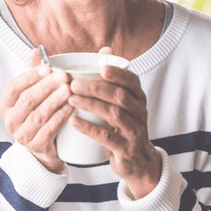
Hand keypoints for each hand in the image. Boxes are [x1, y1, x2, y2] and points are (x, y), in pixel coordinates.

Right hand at [0, 48, 72, 172]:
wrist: (44, 147)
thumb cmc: (38, 112)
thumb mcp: (33, 93)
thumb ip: (33, 72)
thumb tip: (35, 51)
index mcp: (5, 105)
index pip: (14, 87)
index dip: (30, 76)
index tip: (48, 67)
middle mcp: (10, 121)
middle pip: (27, 100)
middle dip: (46, 86)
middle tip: (63, 76)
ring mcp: (22, 135)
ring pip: (38, 115)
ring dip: (54, 101)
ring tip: (68, 89)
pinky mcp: (36, 145)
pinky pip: (49, 129)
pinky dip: (60, 117)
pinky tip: (71, 107)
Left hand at [68, 47, 160, 198]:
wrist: (138, 162)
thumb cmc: (124, 126)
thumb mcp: (123, 103)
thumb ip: (113, 78)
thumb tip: (105, 48)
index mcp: (138, 98)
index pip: (132, 81)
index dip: (118, 73)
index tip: (101, 66)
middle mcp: (139, 113)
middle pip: (120, 96)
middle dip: (96, 87)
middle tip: (73, 83)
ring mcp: (134, 132)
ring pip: (114, 114)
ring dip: (91, 104)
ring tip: (70, 98)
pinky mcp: (125, 149)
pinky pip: (107, 137)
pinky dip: (89, 128)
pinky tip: (74, 121)